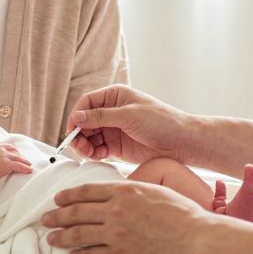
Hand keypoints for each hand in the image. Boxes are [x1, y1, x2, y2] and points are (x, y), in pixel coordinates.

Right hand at [0, 143, 32, 182]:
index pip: (6, 145)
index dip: (13, 150)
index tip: (16, 153)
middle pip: (14, 150)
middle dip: (20, 155)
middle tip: (24, 160)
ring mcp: (4, 156)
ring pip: (18, 158)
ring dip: (25, 162)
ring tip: (29, 165)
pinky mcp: (7, 164)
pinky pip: (19, 166)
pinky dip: (25, 168)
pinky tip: (29, 170)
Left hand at [41, 181, 223, 253]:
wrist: (197, 236)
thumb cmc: (183, 212)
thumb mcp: (154, 189)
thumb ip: (133, 191)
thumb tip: (119, 193)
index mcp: (124, 190)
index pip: (87, 191)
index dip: (69, 196)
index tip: (58, 199)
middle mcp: (116, 209)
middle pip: (77, 211)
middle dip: (57, 215)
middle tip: (46, 219)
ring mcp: (117, 232)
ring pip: (79, 233)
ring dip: (62, 236)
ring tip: (52, 238)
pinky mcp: (122, 253)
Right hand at [65, 85, 194, 164]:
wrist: (181, 142)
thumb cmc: (161, 121)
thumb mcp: (129, 115)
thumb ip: (101, 116)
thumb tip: (77, 117)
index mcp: (115, 96)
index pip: (87, 103)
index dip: (76, 116)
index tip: (72, 130)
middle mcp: (112, 112)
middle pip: (85, 121)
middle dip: (79, 134)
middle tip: (80, 147)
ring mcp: (114, 129)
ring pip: (89, 137)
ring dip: (85, 146)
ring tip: (89, 154)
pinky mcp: (117, 146)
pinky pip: (98, 149)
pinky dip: (94, 154)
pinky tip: (98, 157)